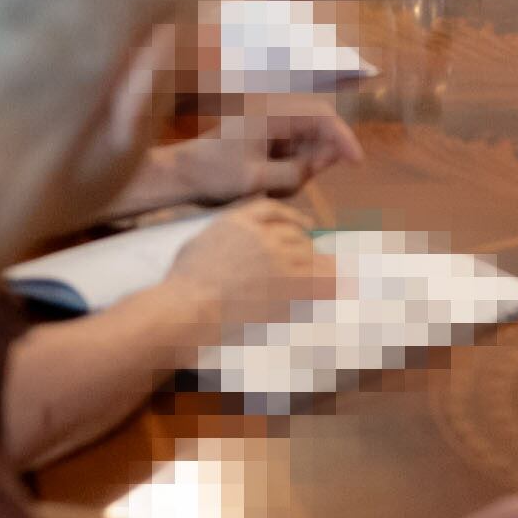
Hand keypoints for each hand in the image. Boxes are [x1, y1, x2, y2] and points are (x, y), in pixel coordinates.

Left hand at [152, 109, 364, 203]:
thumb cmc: (213, 174)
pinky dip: (291, 173)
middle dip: (317, 159)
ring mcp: (273, 127)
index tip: (357, 162)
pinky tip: (267, 185)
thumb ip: (294, 172)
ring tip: (271, 188)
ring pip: (309, 146)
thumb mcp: (254, 180)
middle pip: (319, 131)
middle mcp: (276, 114)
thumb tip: (324, 161)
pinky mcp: (270, 140)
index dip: (344, 137)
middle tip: (292, 183)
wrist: (182, 175)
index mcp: (272, 113)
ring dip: (302, 170)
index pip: (323, 117)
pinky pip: (296, 156)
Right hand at [162, 199, 335, 327]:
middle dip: (303, 245)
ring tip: (321, 273)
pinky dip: (329, 280)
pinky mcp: (288, 283)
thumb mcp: (199, 242)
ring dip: (314, 262)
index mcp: (238, 220)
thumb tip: (234, 241)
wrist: (188, 307)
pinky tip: (334, 284)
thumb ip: (223, 234)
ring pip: (307, 252)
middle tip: (311, 259)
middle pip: (294, 233)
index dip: (293, 218)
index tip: (305, 226)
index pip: (273, 210)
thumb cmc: (182, 284)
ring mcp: (277, 257)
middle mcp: (262, 233)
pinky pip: (320, 277)